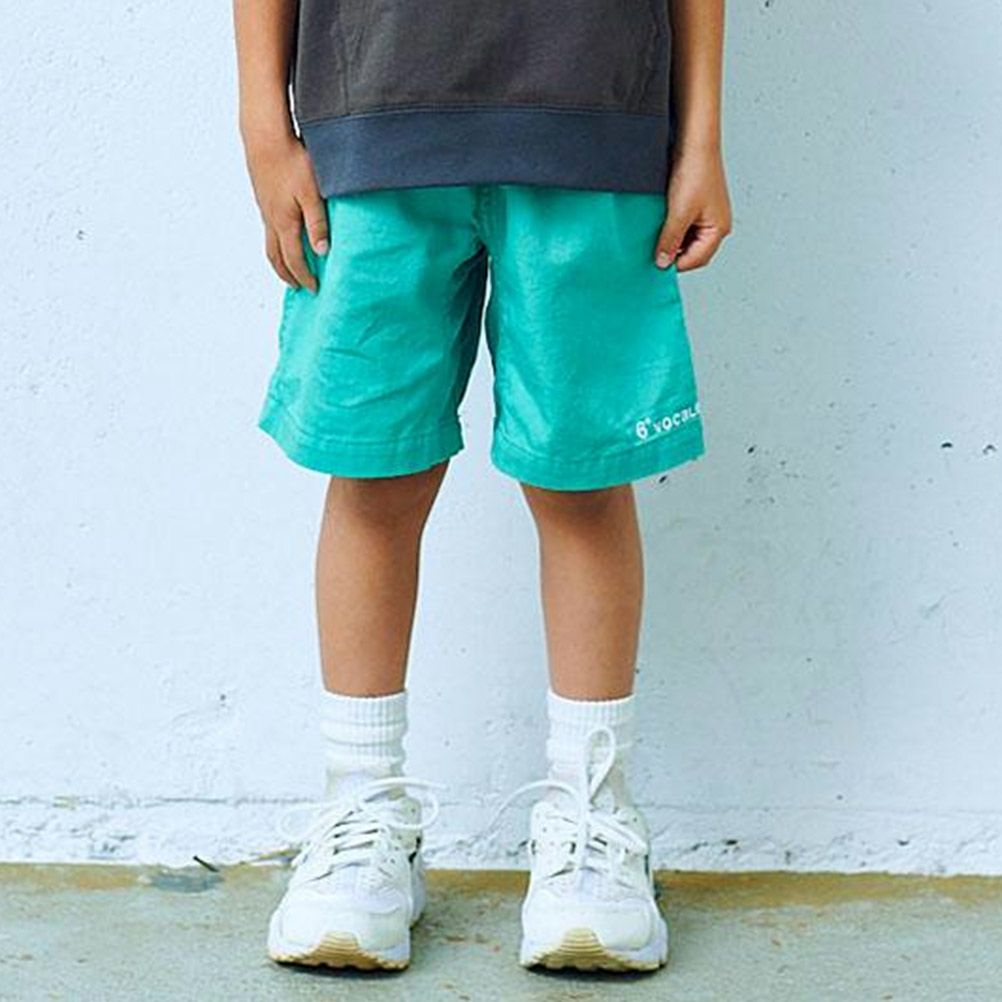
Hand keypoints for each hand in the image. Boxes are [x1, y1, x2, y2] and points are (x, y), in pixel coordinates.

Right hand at [244, 132, 328, 291]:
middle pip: (276, 257)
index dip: (304, 276)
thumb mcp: (312, 194)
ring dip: (278, 260)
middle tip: (298, 286)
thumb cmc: (292, 161)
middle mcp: (271, 220)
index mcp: (284, 223)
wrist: (265, 136)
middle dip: (288, 275)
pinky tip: (283, 237)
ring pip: (269, 243)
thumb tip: (322, 252)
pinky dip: (275, 242)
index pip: (294, 259)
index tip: (314, 288)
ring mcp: (265, 209)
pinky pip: (267, 229)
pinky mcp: (263, 197)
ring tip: (288, 268)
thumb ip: (318, 223)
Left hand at [655, 144, 731, 271]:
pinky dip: (672, 228)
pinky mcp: (697, 207)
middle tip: (653, 252)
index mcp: (718, 230)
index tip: (655, 264)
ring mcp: (707, 216)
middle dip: (674, 253)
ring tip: (656, 235)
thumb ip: (670, 240)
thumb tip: (663, 262)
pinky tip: (660, 223)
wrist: (695, 143)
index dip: (675, 264)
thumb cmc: (696, 173)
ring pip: (686, 240)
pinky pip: (684, 226)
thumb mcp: (679, 213)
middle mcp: (716, 225)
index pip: (696, 260)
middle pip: (692, 253)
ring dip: (672, 240)